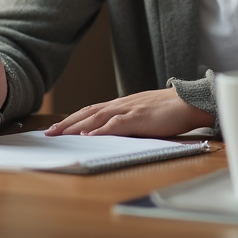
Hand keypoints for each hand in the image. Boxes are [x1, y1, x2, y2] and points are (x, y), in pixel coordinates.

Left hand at [44, 88, 213, 137]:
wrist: (188, 101)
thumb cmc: (168, 111)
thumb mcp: (141, 116)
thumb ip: (126, 122)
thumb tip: (110, 134)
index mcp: (120, 105)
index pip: (89, 111)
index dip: (71, 119)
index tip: (57, 128)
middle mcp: (120, 105)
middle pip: (87, 114)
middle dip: (66, 124)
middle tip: (48, 134)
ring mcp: (129, 110)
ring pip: (96, 118)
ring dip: (77, 127)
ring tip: (61, 134)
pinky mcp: (139, 117)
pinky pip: (117, 123)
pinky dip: (102, 130)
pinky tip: (90, 136)